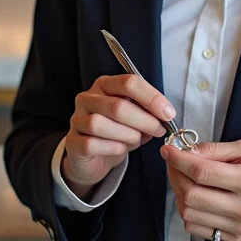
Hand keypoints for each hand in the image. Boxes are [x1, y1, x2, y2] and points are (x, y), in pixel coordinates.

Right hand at [62, 74, 174, 197]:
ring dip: (127, 135)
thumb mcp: (134, 118)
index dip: (151, 98)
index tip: (168, 113)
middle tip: (158, 130)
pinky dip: (112, 148)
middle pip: (117, 106)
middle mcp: (88, 98)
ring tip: (137, 140)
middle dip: (144, 120)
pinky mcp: (72, 142)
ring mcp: (77, 119)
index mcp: (105, 85)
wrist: (93, 158)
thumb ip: (147, 112)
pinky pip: (91, 144)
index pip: (129, 83)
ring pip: (101, 124)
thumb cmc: (116, 133)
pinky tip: (121, 149)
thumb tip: (165, 115)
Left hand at [161, 140, 240, 240]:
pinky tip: (195, 196)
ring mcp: (239, 226)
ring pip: (189, 214)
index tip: (169, 151)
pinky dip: (188, 211)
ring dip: (179, 193)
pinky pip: (196, 228)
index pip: (201, 172)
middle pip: (191, 195)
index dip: (178, 160)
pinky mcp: (234, 237)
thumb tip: (187, 151)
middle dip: (175, 175)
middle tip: (174, 162)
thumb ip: (215, 149)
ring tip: (184, 178)